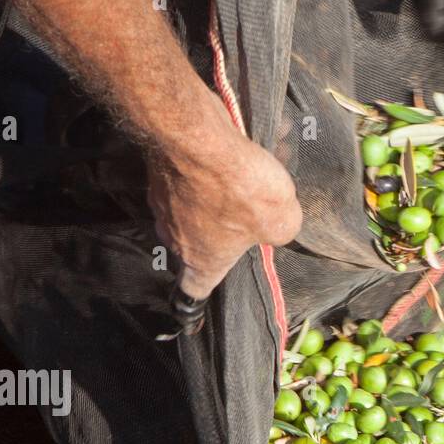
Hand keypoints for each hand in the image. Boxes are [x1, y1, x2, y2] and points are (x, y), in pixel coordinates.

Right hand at [147, 89, 302, 300]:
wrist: (196, 135)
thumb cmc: (238, 188)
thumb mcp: (282, 220)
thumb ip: (282, 231)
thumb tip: (277, 226)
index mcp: (202, 262)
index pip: (194, 293)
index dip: (195, 301)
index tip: (192, 308)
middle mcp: (176, 238)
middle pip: (200, 244)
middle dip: (223, 231)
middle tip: (247, 213)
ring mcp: (164, 203)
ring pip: (196, 205)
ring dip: (221, 191)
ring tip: (252, 169)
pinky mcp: (162, 171)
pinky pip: (192, 174)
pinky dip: (211, 165)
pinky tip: (237, 146)